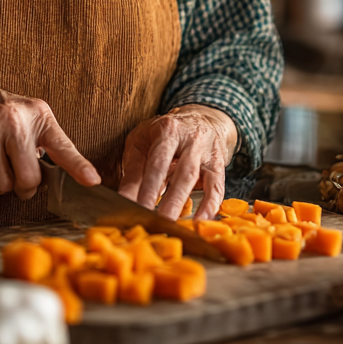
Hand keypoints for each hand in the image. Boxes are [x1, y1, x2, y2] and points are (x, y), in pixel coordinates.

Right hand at [0, 74, 99, 198]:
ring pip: (2, 185)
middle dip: (23, 186)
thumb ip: (44, 142)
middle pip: (28, 179)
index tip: (92, 181)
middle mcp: (14, 120)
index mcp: (37, 114)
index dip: (78, 166)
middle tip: (16, 175)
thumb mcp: (27, 116)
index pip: (62, 146)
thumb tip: (60, 178)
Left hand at [118, 105, 237, 221]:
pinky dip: (210, 207)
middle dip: (167, 200)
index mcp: (168, 130)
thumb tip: (124, 199)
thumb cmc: (164, 134)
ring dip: (182, 204)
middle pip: (180, 172)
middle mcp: (191, 139)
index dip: (146, 187)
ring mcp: (207, 152)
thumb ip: (134, 170)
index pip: (157, 163)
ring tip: (170, 225)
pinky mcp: (218, 166)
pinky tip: (199, 223)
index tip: (134, 208)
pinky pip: (217, 188)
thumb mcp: (144, 142)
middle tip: (153, 221)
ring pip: (195, 180)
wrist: (201, 118)